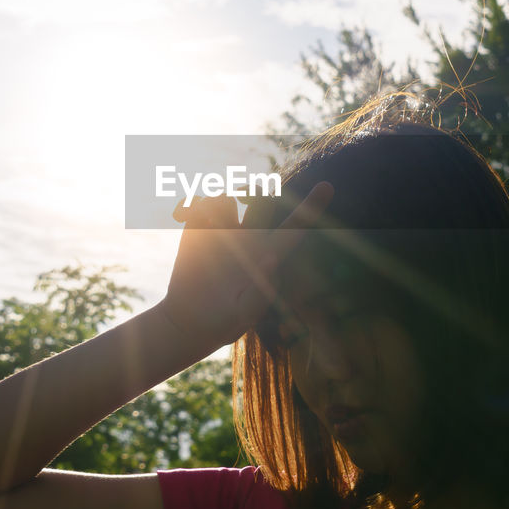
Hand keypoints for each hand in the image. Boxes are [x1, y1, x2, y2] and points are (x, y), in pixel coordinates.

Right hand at [159, 182, 333, 346]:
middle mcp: (250, 237)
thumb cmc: (223, 322)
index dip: (313, 206)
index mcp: (270, 253)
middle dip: (254, 190)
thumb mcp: (243, 317)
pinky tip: (180, 215)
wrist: (189, 321)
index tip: (328, 186)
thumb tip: (272, 259)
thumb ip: (260, 294)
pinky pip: (198, 203)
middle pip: (261, 201)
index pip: (297, 227)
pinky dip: (190, 204)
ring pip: (227, 198)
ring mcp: (224, 232)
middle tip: (243, 197)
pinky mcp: (198, 231)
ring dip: (216, 203)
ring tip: (201, 222)